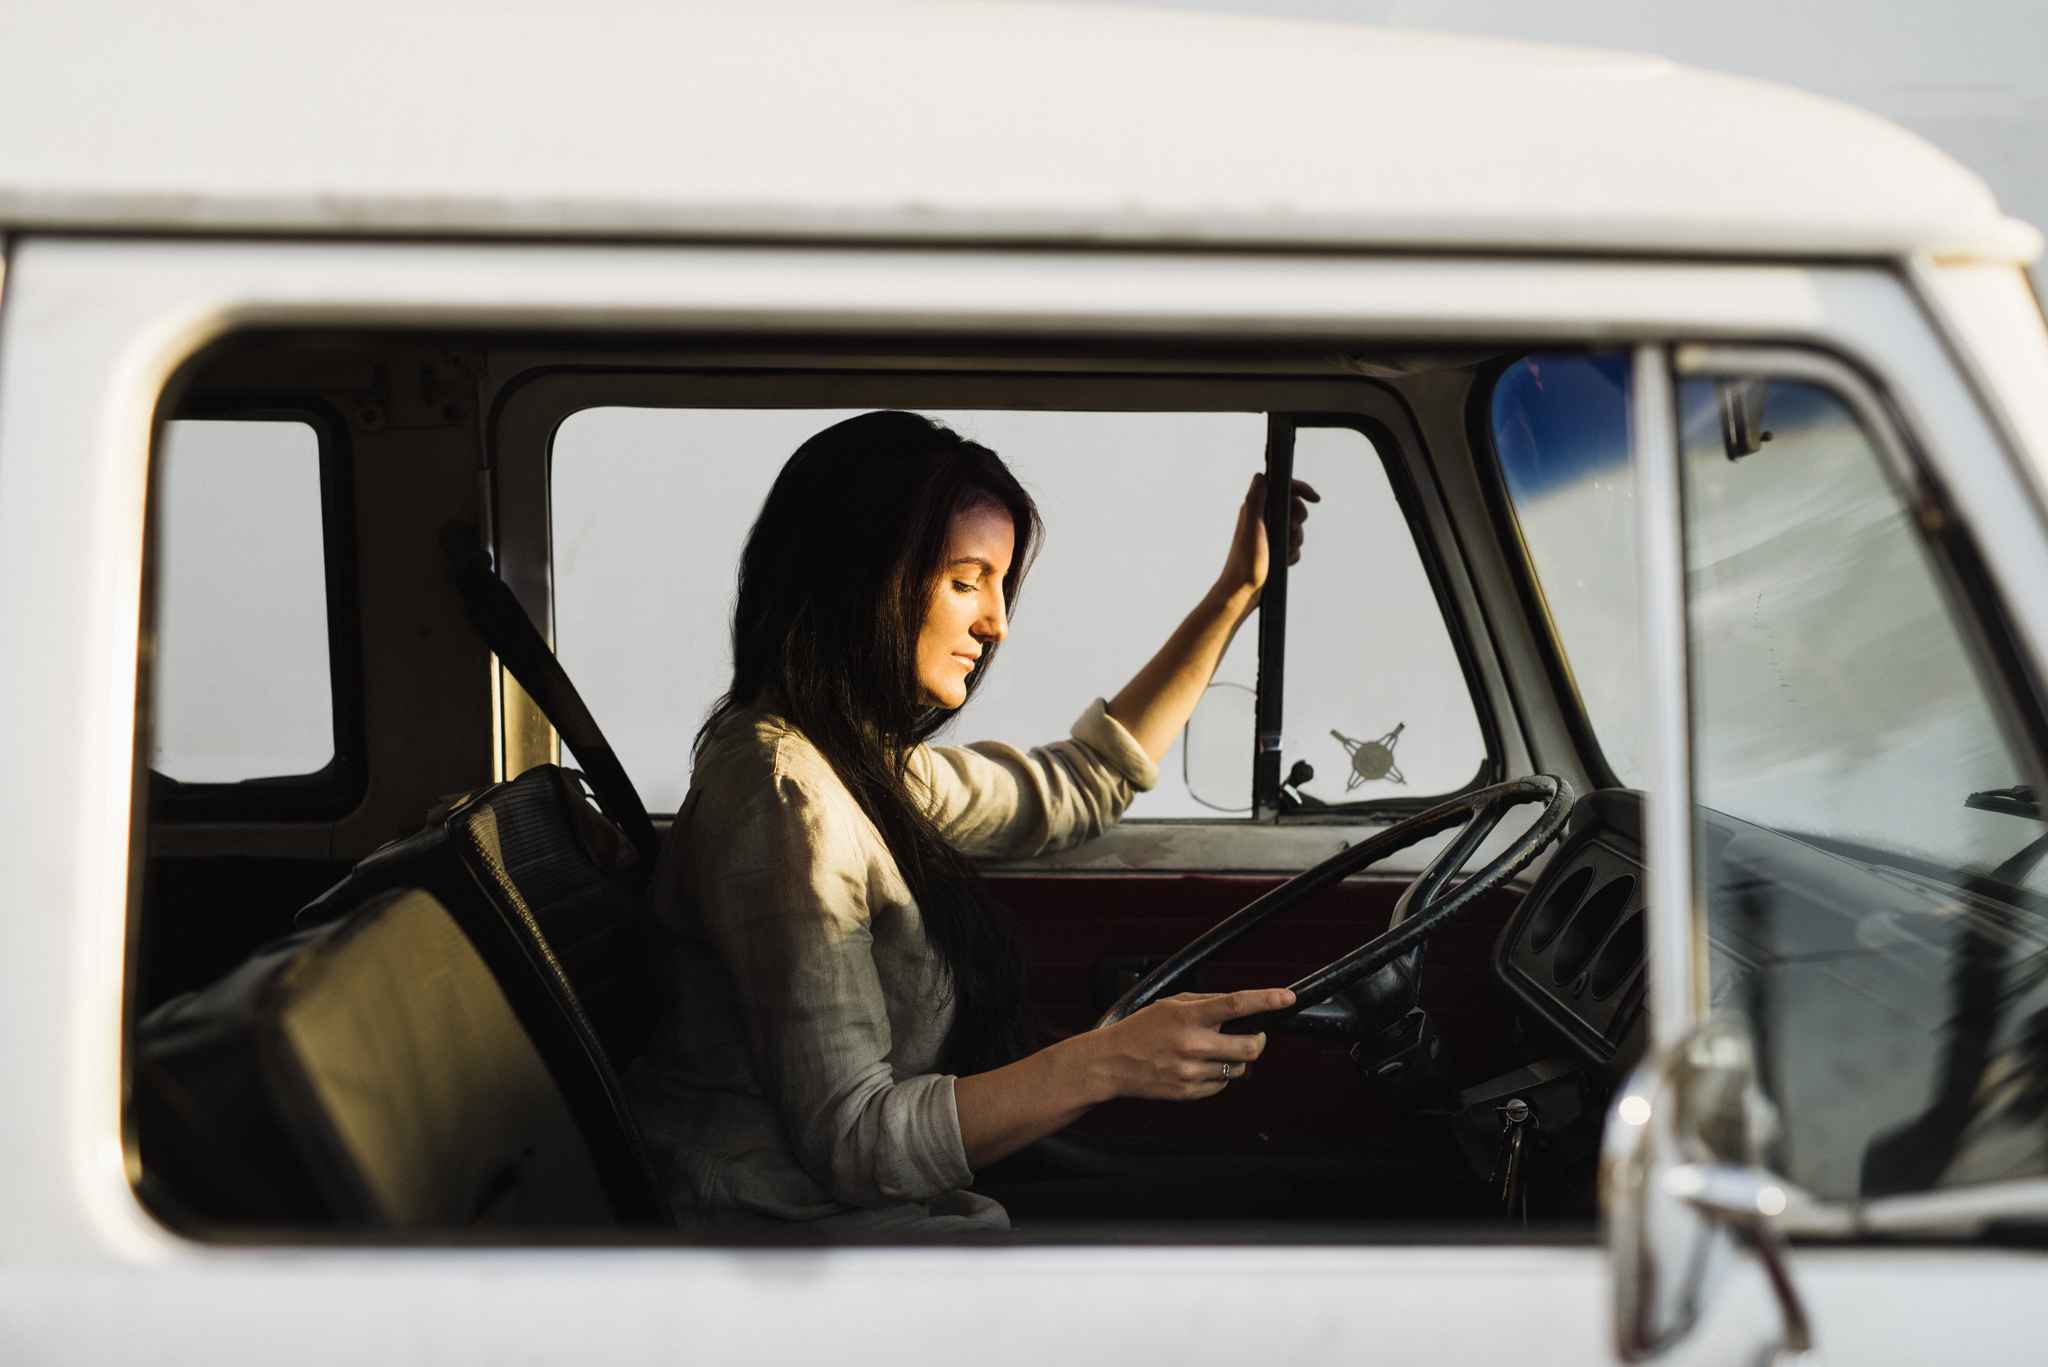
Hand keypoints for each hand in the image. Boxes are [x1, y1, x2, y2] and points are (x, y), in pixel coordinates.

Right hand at [1080, 988, 1297, 1100]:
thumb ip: (1206, 1003)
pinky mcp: (1190, 1092)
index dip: (1265, 1000)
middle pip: (1250, 1046)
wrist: (1112, 1063)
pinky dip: (1219, 1074)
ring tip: (1213, 1050)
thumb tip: (1241, 1006)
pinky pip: (1222, 1084)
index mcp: (1188, 1017)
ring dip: (1235, 1058)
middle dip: (1257, 1039)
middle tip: (1251, 1034)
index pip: (1236, 1005)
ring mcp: (1192, 1072)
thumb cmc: (1141, 1030)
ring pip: (1239, 1068)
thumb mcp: (1170, 1004)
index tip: (1285, 998)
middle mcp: (1192, 1044)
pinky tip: (1198, 1065)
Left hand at [1218, 473, 1318, 605]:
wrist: (1242, 592)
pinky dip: (1292, 554)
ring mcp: (1269, 534)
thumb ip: (1255, 501)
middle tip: (1286, 535)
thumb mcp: (1252, 528)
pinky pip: (1295, 547)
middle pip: (1296, 508)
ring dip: (1294, 542)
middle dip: (1297, 523)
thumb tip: (1261, 476)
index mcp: (1256, 508)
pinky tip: (1282, 562)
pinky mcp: (1274, 549)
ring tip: (1281, 553)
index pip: (1284, 488)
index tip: (1316, 500)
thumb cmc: (1245, 562)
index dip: (1302, 489)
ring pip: (1297, 529)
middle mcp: (1262, 517)